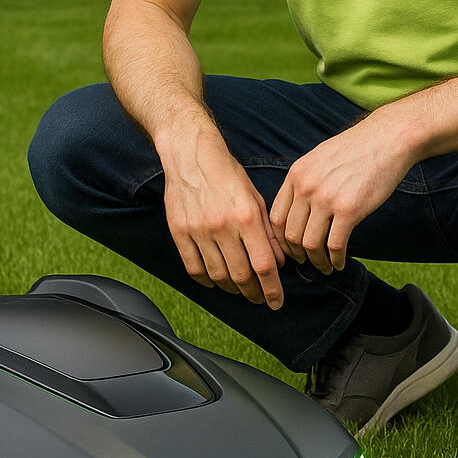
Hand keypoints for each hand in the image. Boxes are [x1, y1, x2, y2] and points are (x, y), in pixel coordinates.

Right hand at [162, 133, 285, 308]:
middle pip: (241, 276)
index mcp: (246, 217)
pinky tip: (215, 281)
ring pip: (218, 276)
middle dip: (254, 293)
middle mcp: (222, 226)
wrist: (192, 155)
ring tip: (240, 289)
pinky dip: (206, 281)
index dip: (271, 289)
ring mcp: (199, 231)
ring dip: (232, 289)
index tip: (276, 302)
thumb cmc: (227, 174)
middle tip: (259, 298)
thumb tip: (277, 262)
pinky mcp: (180, 232)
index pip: (263, 265)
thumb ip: (267, 231)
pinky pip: (194, 268)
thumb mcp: (256, 198)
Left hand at [269, 112, 413, 273]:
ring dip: (316, 261)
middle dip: (296, 254)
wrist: (388, 139)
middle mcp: (306, 187)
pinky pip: (335, 245)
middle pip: (290, 234)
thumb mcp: (319, 157)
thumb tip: (297, 208)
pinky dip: (335, 260)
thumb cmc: (357, 149)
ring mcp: (327, 199)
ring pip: (310, 244)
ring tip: (324, 267)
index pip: (276, 217)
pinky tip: (339, 263)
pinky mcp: (350, 210)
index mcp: (296, 175)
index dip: (280, 239)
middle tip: (306, 262)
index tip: (290, 249)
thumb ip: (304, 180)